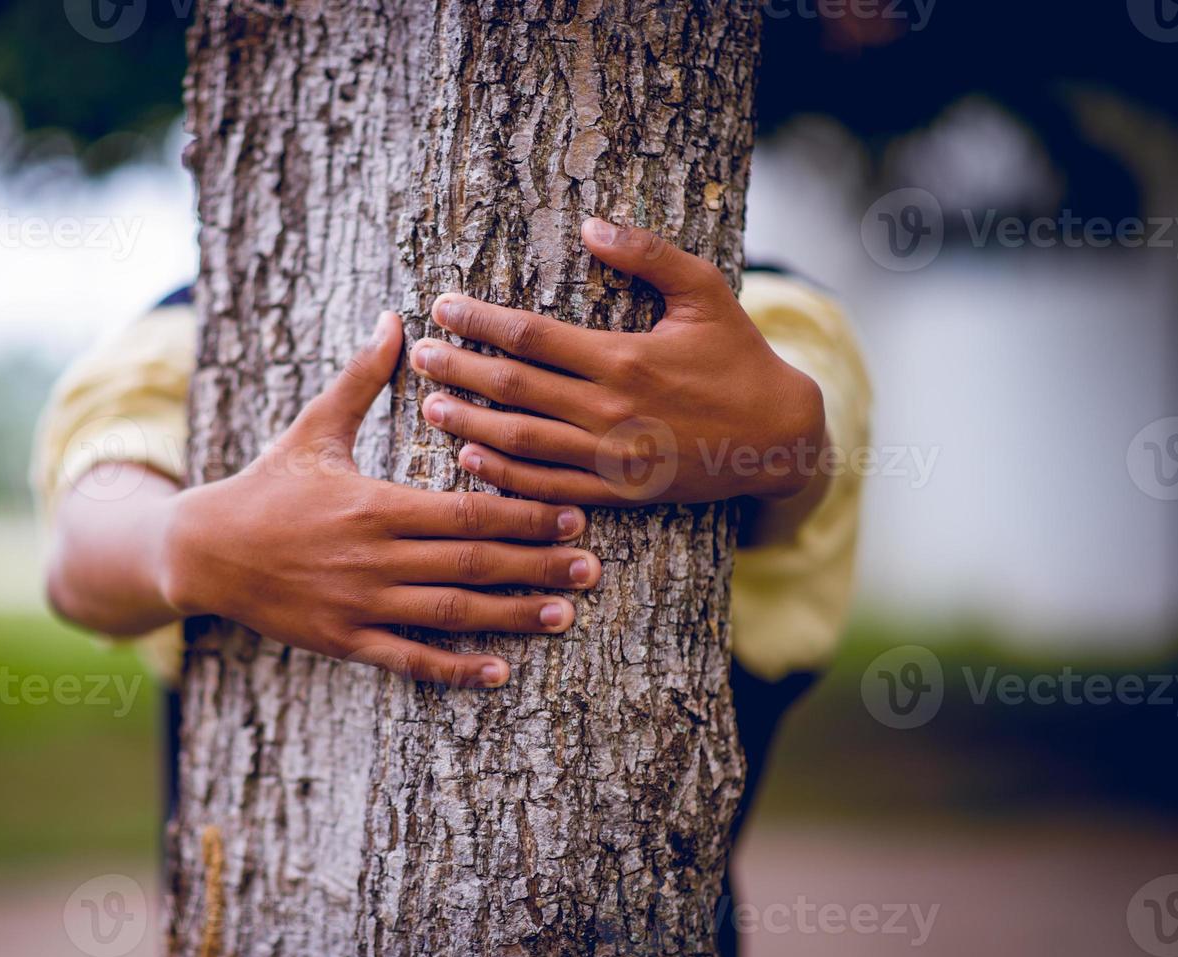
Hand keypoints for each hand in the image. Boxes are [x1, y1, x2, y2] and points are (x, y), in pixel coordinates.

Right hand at [156, 311, 601, 687]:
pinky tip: (499, 673)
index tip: (573, 514)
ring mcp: (360, 604)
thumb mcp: (312, 428)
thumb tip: (395, 320)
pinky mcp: (345, 640)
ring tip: (566, 614)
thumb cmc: (266, 485)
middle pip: (471, 562)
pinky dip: (455, 670)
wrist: (202, 552)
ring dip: (513, 616)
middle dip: (536, 565)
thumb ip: (360, 378)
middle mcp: (373, 557)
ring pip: (451, 613)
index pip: (465, 510)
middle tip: (592, 568)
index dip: (524, 513)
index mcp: (374, 503)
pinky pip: (409, 659)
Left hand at [409, 218, 825, 505]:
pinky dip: (504, 474)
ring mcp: (610, 455)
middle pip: (514, 387)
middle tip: (420, 356)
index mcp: (624, 358)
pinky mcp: (615, 489)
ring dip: (469, 422)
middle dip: (460, 369)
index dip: (480, 321)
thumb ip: (649, 255)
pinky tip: (469, 457)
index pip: (531, 336)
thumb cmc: (739, 357)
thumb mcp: (705, 293)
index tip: (443, 309)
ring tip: (428, 405)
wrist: (777, 438)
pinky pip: (547, 484)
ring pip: (521, 439)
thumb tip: (590, 226)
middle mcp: (609, 409)